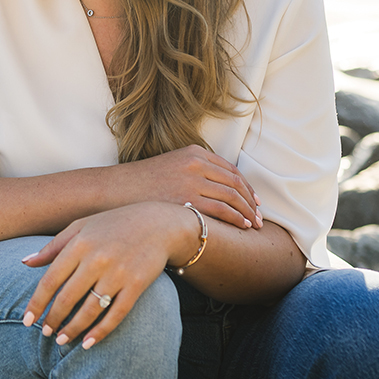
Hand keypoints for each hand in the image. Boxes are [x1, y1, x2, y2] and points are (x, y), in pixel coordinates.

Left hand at [21, 201, 192, 348]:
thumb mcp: (81, 226)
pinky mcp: (137, 285)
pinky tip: (88, 343)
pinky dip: (100, 332)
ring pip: (90, 310)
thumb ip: (53, 247)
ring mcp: (118, 274)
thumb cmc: (113, 224)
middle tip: (45, 333)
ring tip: (62, 340)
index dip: (37, 303)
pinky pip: (115, 314)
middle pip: (67, 298)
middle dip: (53, 319)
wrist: (159, 223)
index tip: (28, 320)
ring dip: (73, 329)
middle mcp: (97, 259)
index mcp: (80, 244)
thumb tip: (25, 262)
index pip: (50, 280)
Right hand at [115, 145, 260, 229]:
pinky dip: (236, 218)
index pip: (231, 170)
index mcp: (193, 152)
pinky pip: (221, 210)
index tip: (255, 201)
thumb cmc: (142, 184)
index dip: (247, 187)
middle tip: (261, 217)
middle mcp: (196, 163)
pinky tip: (242, 226)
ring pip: (232, 197)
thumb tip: (216, 189)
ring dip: (248, 212)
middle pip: (235, 183)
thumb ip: (194, 171)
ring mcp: (191, 180)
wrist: (117, 190)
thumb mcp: (171, 166)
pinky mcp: (186, 199)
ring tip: (255, 225)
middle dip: (251, 202)